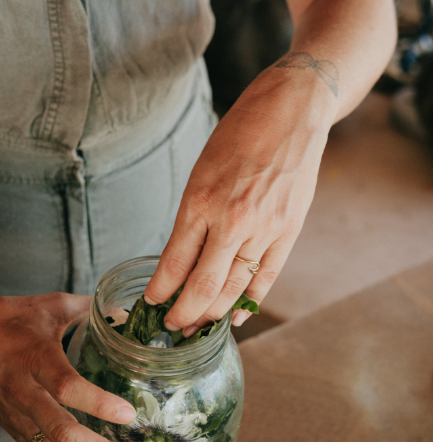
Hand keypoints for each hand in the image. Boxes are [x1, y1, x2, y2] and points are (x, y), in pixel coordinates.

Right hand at [0, 290, 141, 441]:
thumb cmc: (7, 317)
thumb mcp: (49, 305)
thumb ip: (89, 309)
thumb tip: (126, 314)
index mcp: (35, 358)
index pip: (66, 386)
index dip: (97, 403)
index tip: (128, 415)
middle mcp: (23, 392)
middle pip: (60, 432)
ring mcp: (14, 415)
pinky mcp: (9, 427)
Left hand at [145, 67, 334, 333]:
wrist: (292, 112)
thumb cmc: (240, 136)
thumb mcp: (202, 171)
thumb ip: (194, 216)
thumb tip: (182, 260)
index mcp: (200, 201)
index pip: (173, 264)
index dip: (160, 292)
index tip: (151, 304)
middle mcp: (231, 221)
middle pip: (202, 286)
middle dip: (182, 315)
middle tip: (170, 327)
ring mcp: (263, 229)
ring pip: (234, 289)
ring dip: (212, 315)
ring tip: (196, 329)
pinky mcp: (288, 232)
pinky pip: (265, 279)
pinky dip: (248, 303)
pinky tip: (234, 319)